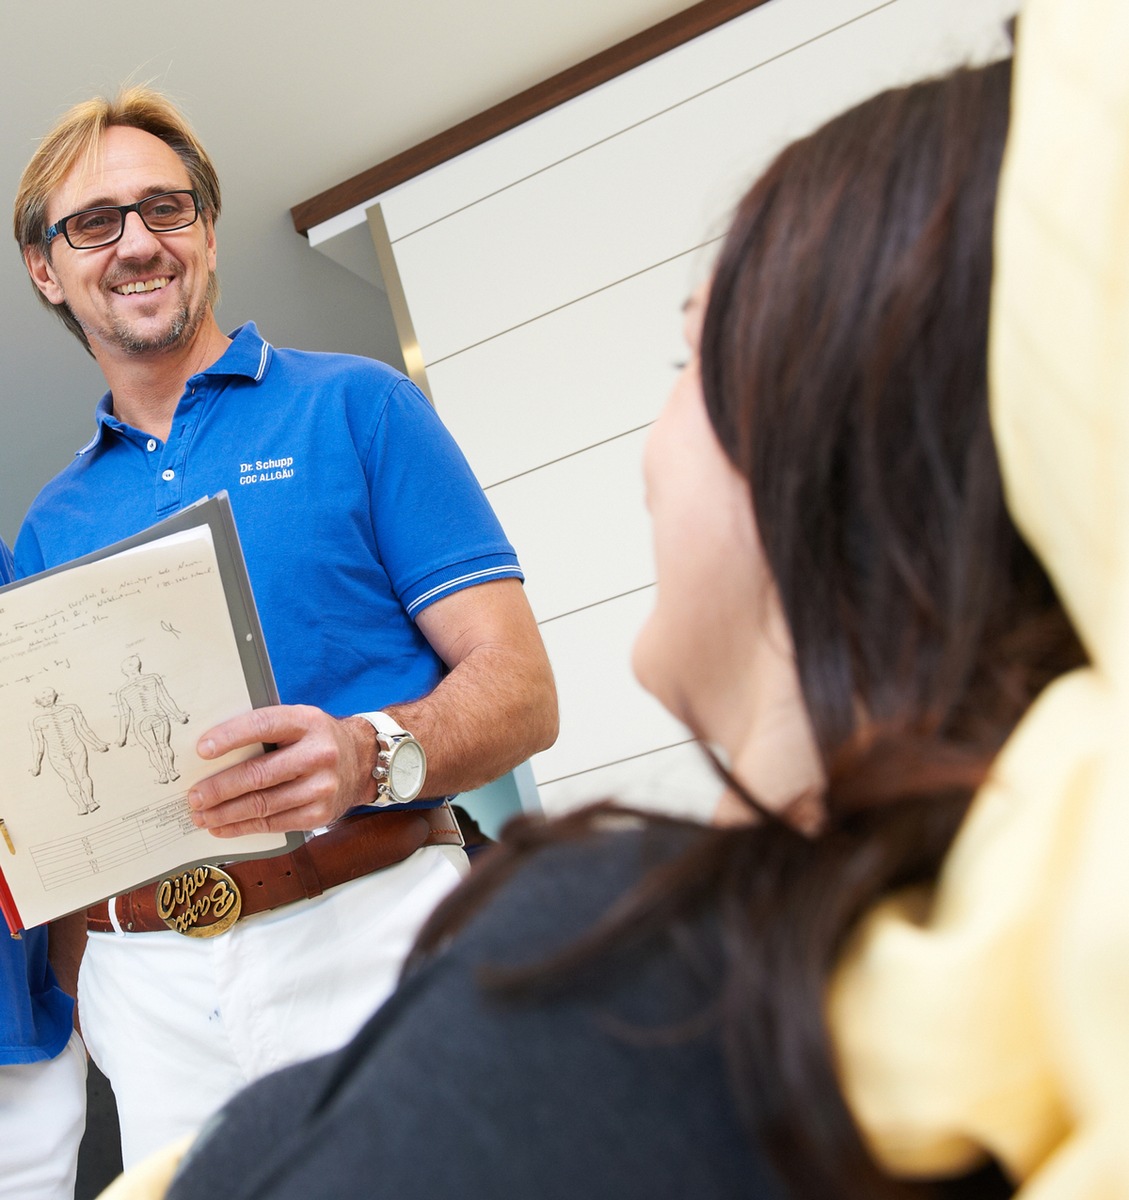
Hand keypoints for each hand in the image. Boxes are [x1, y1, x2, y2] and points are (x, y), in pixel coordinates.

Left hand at [188, 705, 375, 836]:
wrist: (362, 761)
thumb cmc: (316, 739)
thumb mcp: (298, 722)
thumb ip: (265, 731)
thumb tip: (211, 752)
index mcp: (307, 722)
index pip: (263, 726)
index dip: (230, 737)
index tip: (202, 749)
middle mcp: (318, 754)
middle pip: (259, 774)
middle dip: (219, 788)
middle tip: (194, 796)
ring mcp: (322, 787)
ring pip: (263, 805)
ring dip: (225, 813)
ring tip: (201, 815)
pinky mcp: (320, 814)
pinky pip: (274, 824)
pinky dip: (243, 828)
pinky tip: (223, 827)